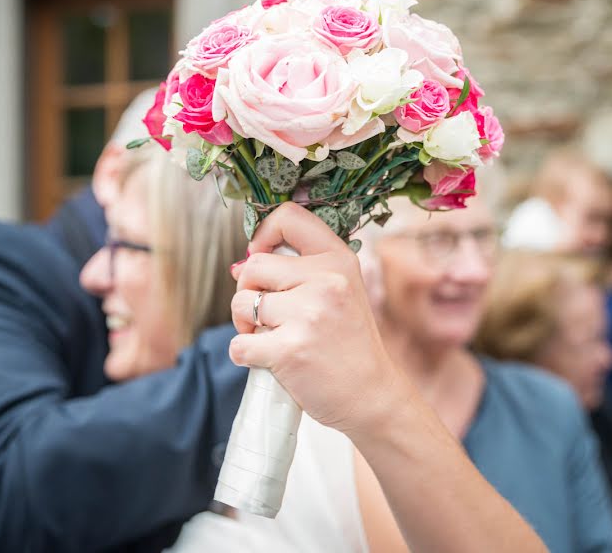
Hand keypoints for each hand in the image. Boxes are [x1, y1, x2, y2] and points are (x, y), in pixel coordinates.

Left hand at [229, 203, 406, 436]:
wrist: (372, 395)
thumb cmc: (349, 344)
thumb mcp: (341, 291)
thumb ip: (300, 271)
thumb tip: (240, 263)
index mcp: (338, 259)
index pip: (288, 216)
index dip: (262, 235)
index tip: (262, 257)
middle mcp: (326, 280)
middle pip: (253, 265)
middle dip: (247, 290)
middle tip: (264, 314)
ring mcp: (308, 314)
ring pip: (241, 303)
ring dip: (245, 324)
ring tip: (269, 337)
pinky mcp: (290, 349)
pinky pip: (238, 344)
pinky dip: (244, 354)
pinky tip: (268, 358)